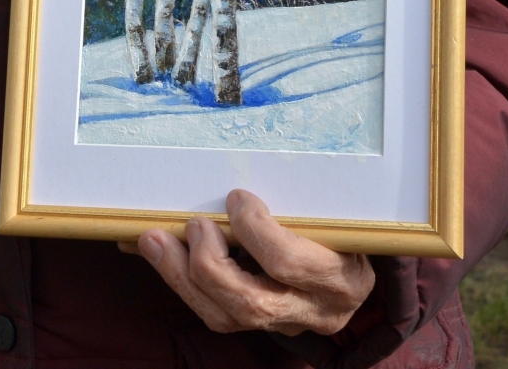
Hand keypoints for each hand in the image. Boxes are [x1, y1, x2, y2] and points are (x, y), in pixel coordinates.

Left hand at [120, 189, 374, 336]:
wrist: (353, 266)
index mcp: (342, 277)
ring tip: (153, 240)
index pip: (291, 263)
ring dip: (180, 276)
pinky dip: (182, 283)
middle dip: (209, 263)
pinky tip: (160, 254)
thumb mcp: (330, 209)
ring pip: (226, 318)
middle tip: (193, 224)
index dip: (255, 231)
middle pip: (252, 304)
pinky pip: (215, 315)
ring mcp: (286, 325)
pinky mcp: (260, 328)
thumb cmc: (338, 223)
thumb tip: (232, 178)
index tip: (236, 197)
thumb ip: (294, 197)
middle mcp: (316, 312)